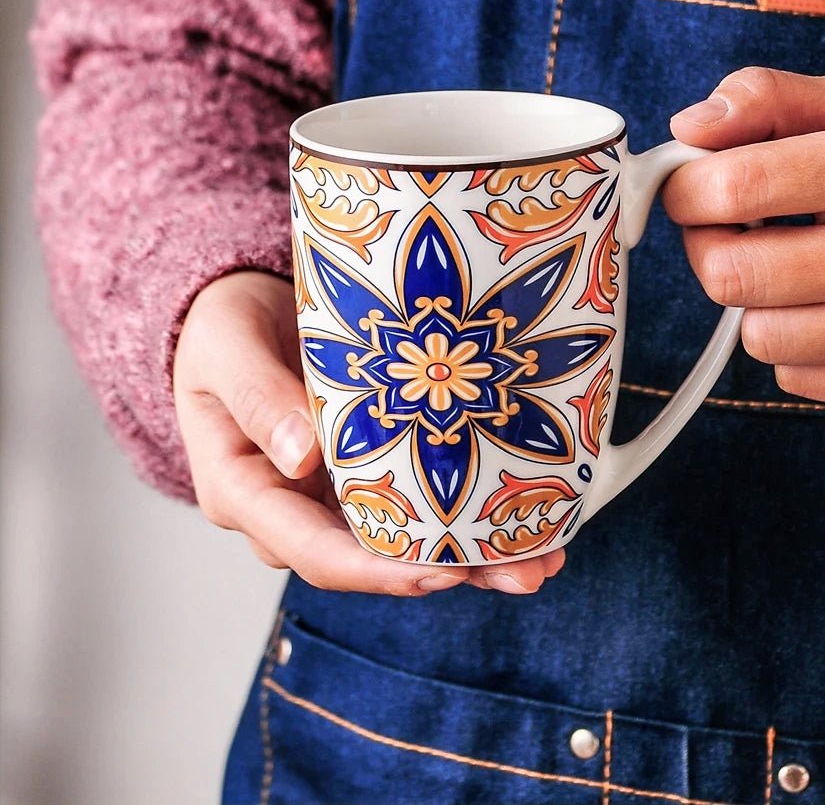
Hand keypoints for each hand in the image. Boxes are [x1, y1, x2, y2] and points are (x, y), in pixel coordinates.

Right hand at [173, 271, 563, 594]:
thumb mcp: (227, 346)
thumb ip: (259, 397)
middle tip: (522, 573)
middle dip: (447, 571)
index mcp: (243, 491)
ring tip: (541, 557)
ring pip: (400, 538)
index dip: (378, 571)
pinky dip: (463, 511)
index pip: (313, 551)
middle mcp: (291, 507)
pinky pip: (411, 500)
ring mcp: (330, 492)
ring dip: (471, 554)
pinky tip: (519, 514)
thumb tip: (304, 456)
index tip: (441, 572)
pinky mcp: (362, 469)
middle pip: (370, 559)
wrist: (235, 312)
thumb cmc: (221, 326)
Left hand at [663, 67, 824, 404]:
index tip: (689, 186)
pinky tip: (824, 305)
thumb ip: (768, 99)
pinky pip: (793, 377)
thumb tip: (688, 128)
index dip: (686, 188)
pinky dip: (791, 344)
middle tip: (728, 228)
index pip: (737, 187)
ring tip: (788, 265)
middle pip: (732, 274)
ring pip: (758, 336)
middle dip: (706, 247)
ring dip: (752, 301)